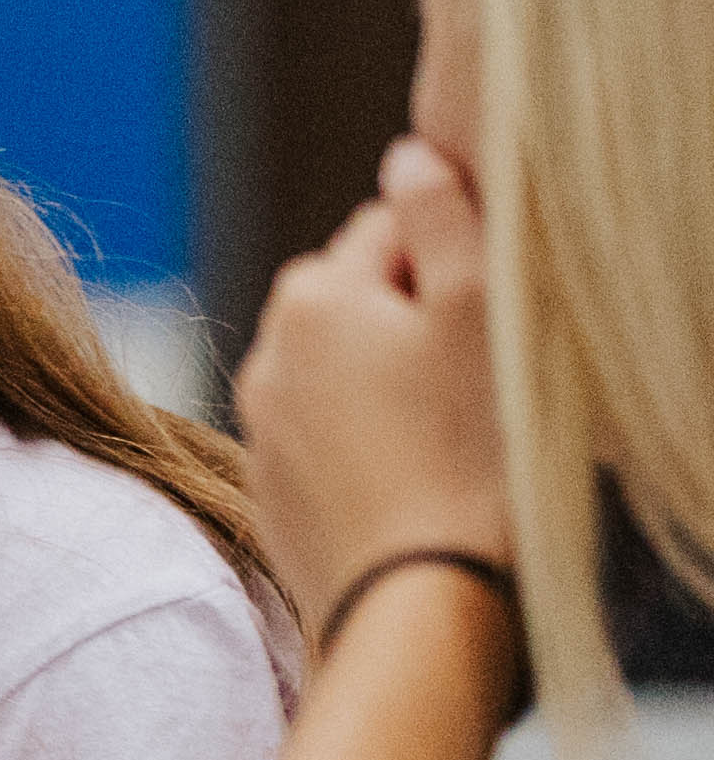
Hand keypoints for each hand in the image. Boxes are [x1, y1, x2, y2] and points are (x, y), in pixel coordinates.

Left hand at [233, 134, 517, 632]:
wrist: (419, 606)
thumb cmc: (469, 454)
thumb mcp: (477, 312)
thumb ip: (441, 218)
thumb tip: (408, 153)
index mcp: (315, 296)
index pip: (393, 230)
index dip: (458, 263)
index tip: (494, 319)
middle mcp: (269, 352)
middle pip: (364, 297)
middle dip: (419, 316)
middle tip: (482, 378)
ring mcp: (264, 425)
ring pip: (347, 367)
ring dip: (396, 378)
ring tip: (455, 433)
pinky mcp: (276, 487)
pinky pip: (334, 433)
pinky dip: (375, 438)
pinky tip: (420, 477)